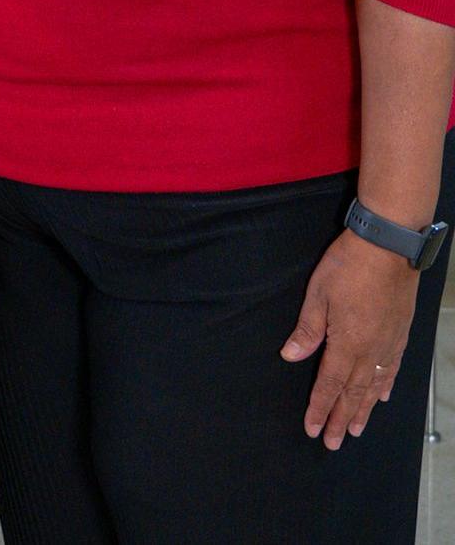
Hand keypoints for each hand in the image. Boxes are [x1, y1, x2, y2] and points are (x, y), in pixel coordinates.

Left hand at [280, 229, 419, 448]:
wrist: (388, 249)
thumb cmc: (348, 267)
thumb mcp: (318, 294)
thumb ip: (307, 329)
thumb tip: (291, 356)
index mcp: (347, 343)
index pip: (330, 384)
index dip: (319, 407)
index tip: (311, 429)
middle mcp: (371, 351)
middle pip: (353, 393)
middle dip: (339, 418)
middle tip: (331, 442)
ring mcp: (389, 344)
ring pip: (374, 387)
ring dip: (363, 410)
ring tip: (354, 430)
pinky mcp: (400, 334)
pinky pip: (392, 369)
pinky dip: (385, 387)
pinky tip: (382, 397)